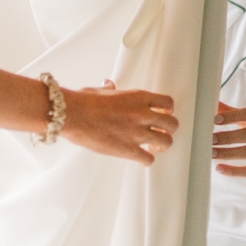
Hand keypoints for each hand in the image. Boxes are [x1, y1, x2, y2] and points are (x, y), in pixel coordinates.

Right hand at [62, 80, 177, 162]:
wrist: (74, 115)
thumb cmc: (84, 102)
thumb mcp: (99, 90)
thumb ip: (109, 89)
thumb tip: (108, 85)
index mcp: (138, 98)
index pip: (167, 103)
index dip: (167, 110)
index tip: (162, 114)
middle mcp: (142, 114)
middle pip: (172, 123)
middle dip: (168, 129)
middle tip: (160, 133)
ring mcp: (137, 133)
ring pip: (166, 142)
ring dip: (161, 145)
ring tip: (153, 147)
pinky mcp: (128, 150)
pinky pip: (149, 159)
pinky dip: (146, 160)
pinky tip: (140, 158)